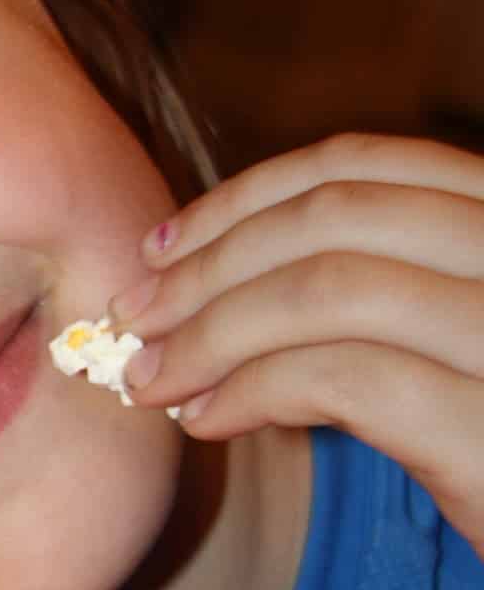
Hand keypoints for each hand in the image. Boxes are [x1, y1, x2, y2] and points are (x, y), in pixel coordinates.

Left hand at [108, 133, 483, 555]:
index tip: (164, 247)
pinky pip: (350, 380)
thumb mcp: (453, 356)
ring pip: (333, 287)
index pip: (372, 167)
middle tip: (137, 317)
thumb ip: (379, 302)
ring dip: (214, 329)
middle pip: (341, 216)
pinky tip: (210, 422)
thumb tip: (210, 282)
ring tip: (155, 378)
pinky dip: (255, 389)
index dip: (248, 199)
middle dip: (212, 262)